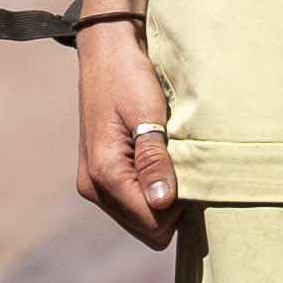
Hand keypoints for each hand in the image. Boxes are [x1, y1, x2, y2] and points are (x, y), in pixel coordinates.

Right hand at [69, 16, 179, 242]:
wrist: (106, 52)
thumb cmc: (128, 76)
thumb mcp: (147, 113)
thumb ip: (153, 159)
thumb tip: (161, 202)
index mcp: (104, 173)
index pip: (153, 223)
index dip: (178, 206)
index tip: (189, 170)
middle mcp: (93, 187)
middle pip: (148, 229)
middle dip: (170, 207)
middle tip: (182, 164)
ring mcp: (93, 185)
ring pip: (141, 220)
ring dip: (161, 199)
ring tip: (170, 159)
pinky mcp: (99, 178)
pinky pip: (133, 204)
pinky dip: (150, 191)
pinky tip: (158, 161)